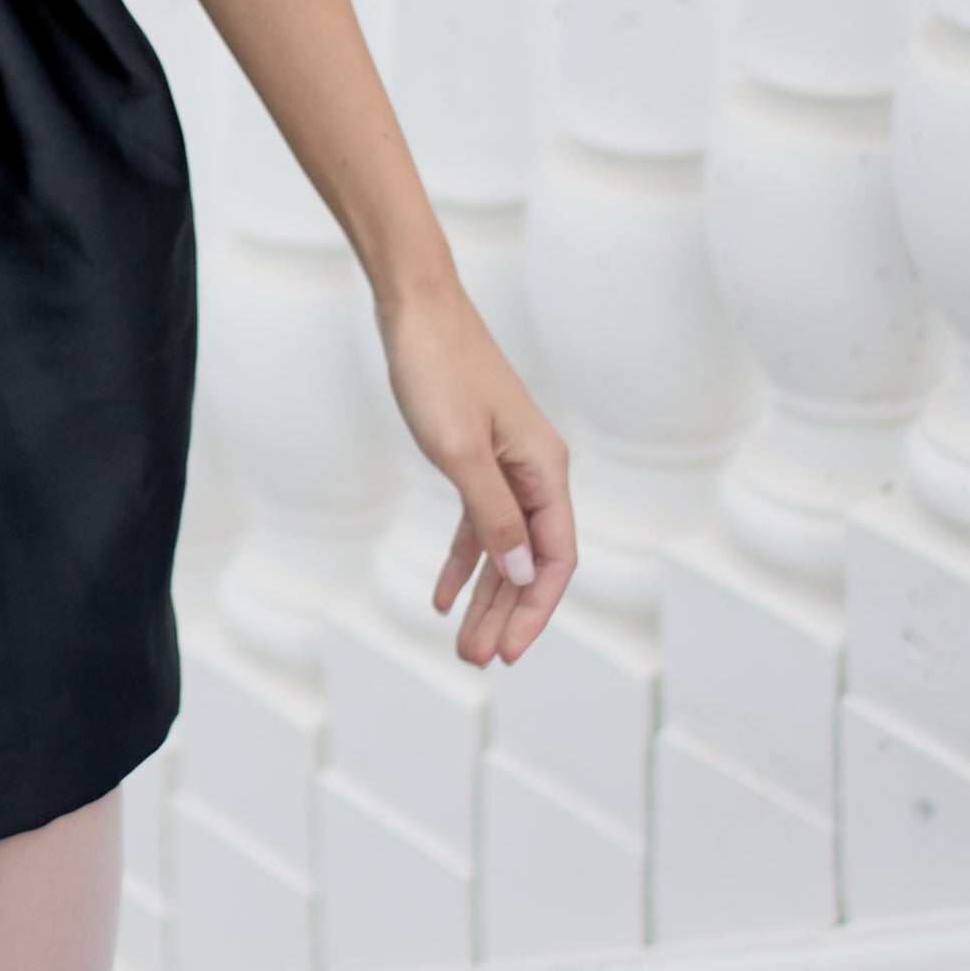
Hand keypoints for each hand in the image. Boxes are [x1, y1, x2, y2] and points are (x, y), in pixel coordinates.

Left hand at [382, 271, 575, 666]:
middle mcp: (535, 472)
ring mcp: (507, 466)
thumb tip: (522, 574)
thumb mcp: (460, 452)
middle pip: (529, 561)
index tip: (507, 652)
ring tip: (461, 644)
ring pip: (502, 548)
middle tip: (476, 661)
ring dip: (484, 596)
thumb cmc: (439, 370)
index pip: (553, 559)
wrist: (416, 309)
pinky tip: (441, 596)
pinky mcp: (477, 458)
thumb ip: (493, 516)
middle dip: (505, 614)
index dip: (534, 610)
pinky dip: (461, 561)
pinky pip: (477, 524)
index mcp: (545, 470)